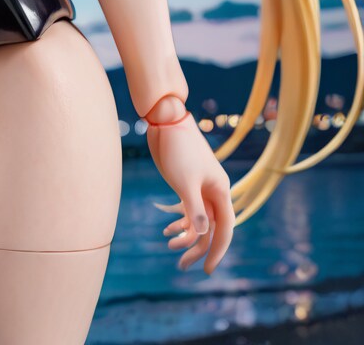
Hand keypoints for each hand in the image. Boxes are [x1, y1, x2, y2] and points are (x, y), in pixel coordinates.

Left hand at [146, 113, 234, 273]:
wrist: (165, 121)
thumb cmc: (177, 148)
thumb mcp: (185, 181)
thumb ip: (195, 208)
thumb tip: (204, 234)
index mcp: (220, 191)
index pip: (225, 229)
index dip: (218, 251)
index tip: (207, 270)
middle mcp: (214, 192)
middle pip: (211, 228)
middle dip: (198, 248)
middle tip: (182, 266)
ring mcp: (200, 188)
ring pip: (199, 220)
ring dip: (186, 236)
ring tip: (169, 246)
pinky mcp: (186, 183)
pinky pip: (188, 210)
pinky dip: (179, 222)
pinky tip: (167, 230)